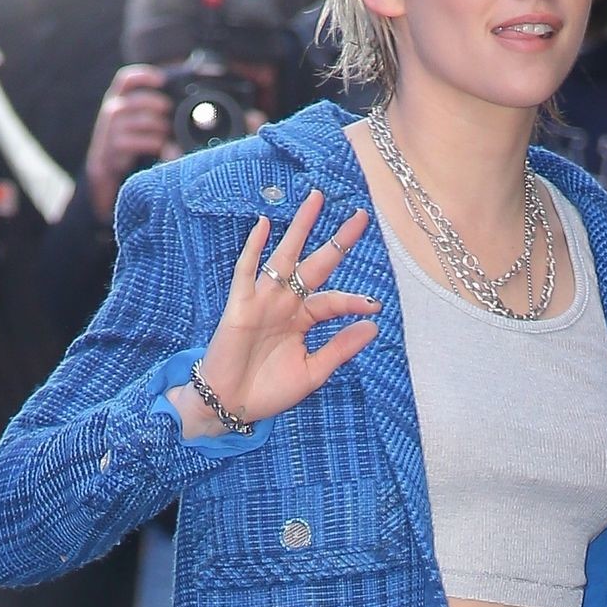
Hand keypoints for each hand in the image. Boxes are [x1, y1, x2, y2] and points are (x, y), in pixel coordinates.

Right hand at [86, 67, 174, 222]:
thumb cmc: (136, 155)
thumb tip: (196, 114)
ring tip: (168, 135)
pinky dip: (149, 144)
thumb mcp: (147, 132)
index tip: (162, 79)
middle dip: (155, 104)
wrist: (108, 186)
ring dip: (154, 126)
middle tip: (171, 114)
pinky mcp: (106, 155)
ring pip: (128, 119)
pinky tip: (162, 150)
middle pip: (132, 100)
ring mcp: (105, 136)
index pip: (125, 80)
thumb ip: (163, 119)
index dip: (143, 76)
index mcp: (120, 104)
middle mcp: (110, 116)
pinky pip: (126, 143)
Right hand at [170, 188, 378, 436]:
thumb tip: (374, 327)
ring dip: (300, 229)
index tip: (374, 305)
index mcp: (304, 320)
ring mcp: (263, 301)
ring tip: (317, 201)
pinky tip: (265, 226)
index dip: (353, 301)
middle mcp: (286, 304)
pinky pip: (247, 271)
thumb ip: (340, 348)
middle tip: (361, 216)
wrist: (231, 405)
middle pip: (315, 264)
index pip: (333, 300)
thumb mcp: (313, 372)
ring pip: (285, 257)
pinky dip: (254, 248)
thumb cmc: (270, 390)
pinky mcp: (240, 305)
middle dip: (337, 241)